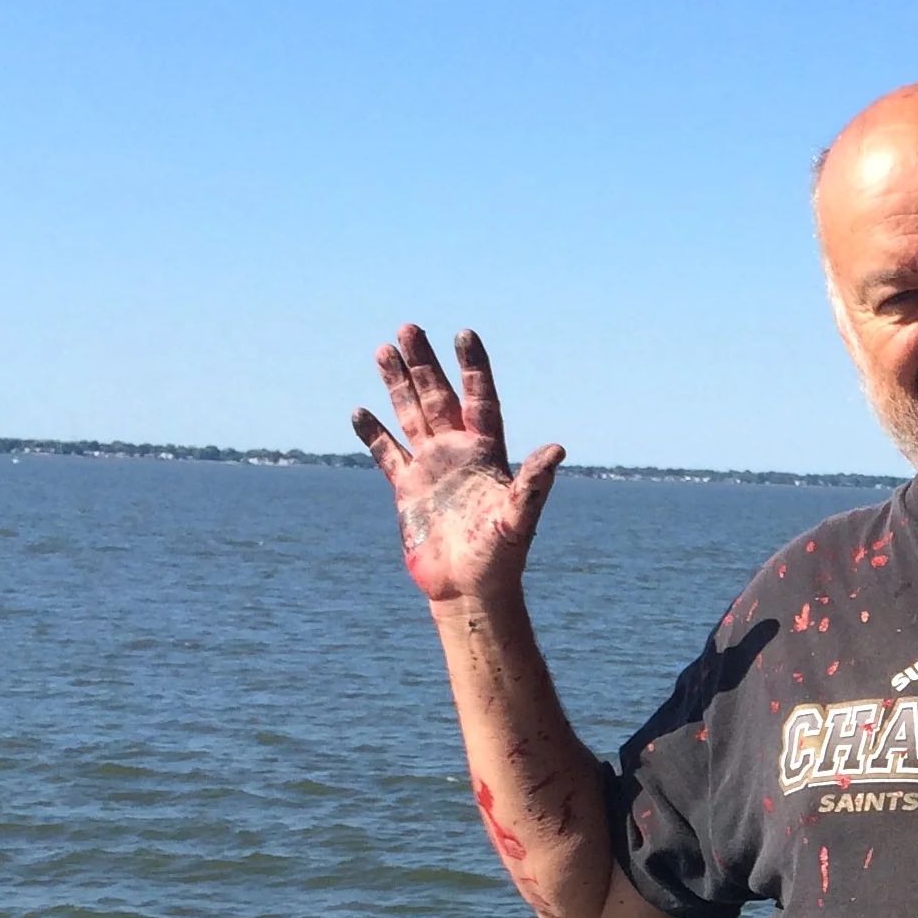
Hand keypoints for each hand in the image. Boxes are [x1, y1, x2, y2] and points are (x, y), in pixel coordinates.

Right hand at [353, 326, 563, 602]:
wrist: (469, 590)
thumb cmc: (501, 557)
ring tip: (383, 349)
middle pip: (439, 396)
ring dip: (397, 384)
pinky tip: (360, 411)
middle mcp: (458, 453)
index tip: (463, 333)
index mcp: (486, 453)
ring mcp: (431, 468)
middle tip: (409, 327)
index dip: (472, 367)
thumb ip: (534, 483)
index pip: (480, 398)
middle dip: (424, 363)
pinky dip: (373, 434)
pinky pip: (387, 454)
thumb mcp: (519, 518)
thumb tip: (557, 449)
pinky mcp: (408, 490)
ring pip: (412, 415)